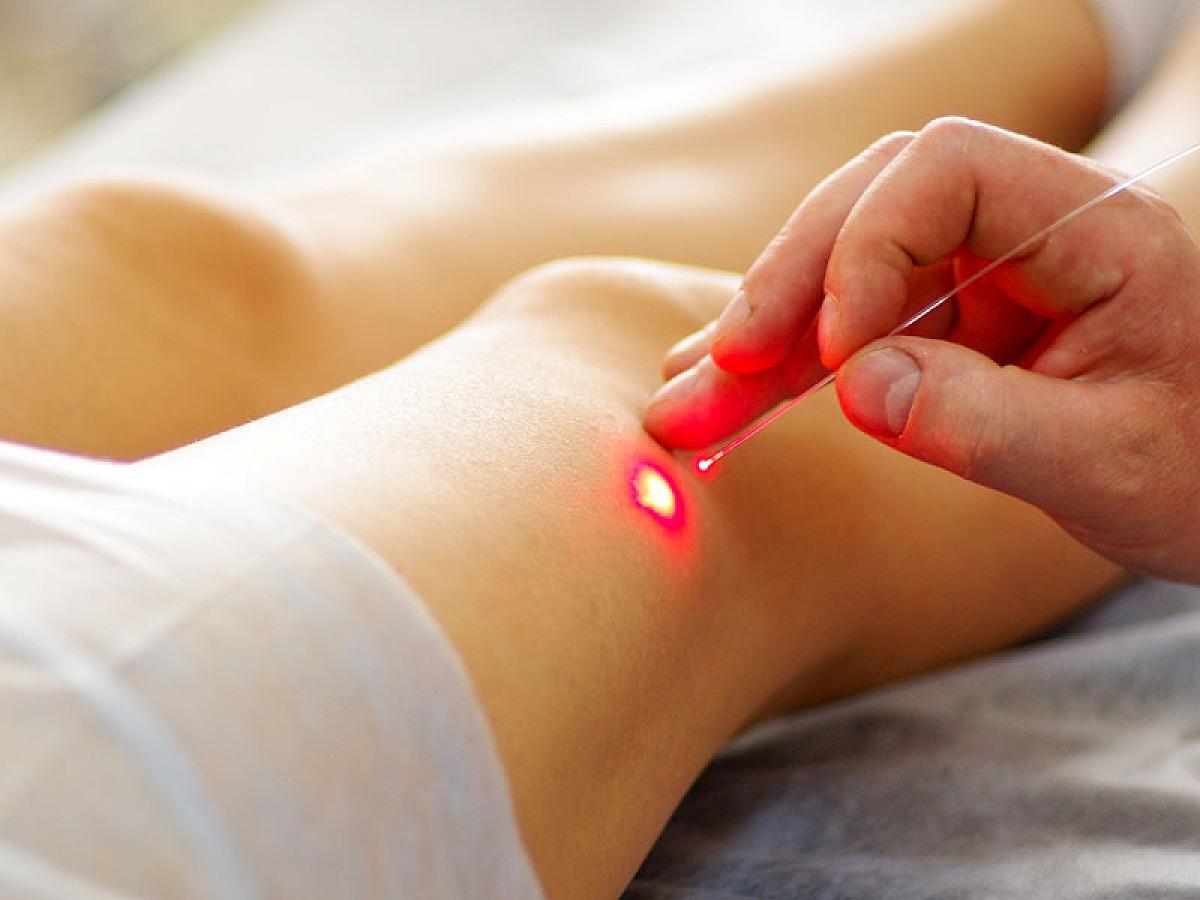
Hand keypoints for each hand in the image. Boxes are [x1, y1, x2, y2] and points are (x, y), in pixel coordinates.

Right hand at [645, 117, 1199, 581]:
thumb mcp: (1110, 465)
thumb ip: (987, 424)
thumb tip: (853, 388)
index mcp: (1092, 226)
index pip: (946, 170)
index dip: (867, 248)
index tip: (832, 354)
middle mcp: (1023, 233)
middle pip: (867, 210)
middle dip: (782, 289)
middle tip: (714, 367)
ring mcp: (977, 280)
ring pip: (839, 278)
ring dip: (759, 343)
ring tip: (685, 405)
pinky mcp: (946, 328)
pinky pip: (847, 334)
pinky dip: (783, 373)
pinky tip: (723, 399)